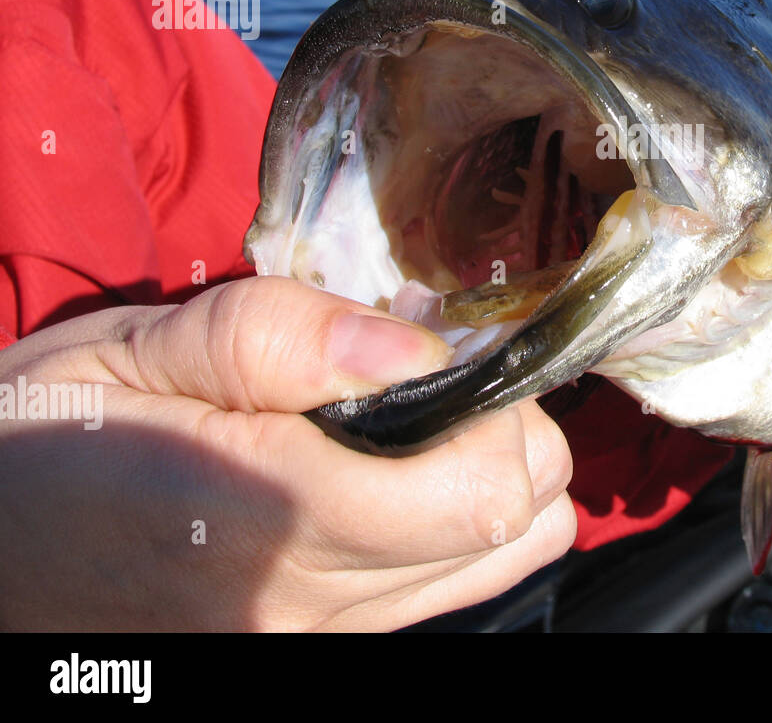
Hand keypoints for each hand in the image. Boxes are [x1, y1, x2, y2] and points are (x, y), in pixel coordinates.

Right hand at [0, 277, 574, 630]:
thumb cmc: (43, 437)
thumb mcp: (133, 351)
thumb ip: (276, 338)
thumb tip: (416, 350)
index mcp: (271, 519)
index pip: (482, 492)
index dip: (496, 404)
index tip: (441, 352)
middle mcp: (309, 604)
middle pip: (510, 525)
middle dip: (506, 433)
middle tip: (429, 380)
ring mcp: (316, 640)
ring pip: (495, 561)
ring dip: (486, 481)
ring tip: (409, 427)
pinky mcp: (315, 649)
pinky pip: (437, 588)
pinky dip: (448, 526)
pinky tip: (384, 478)